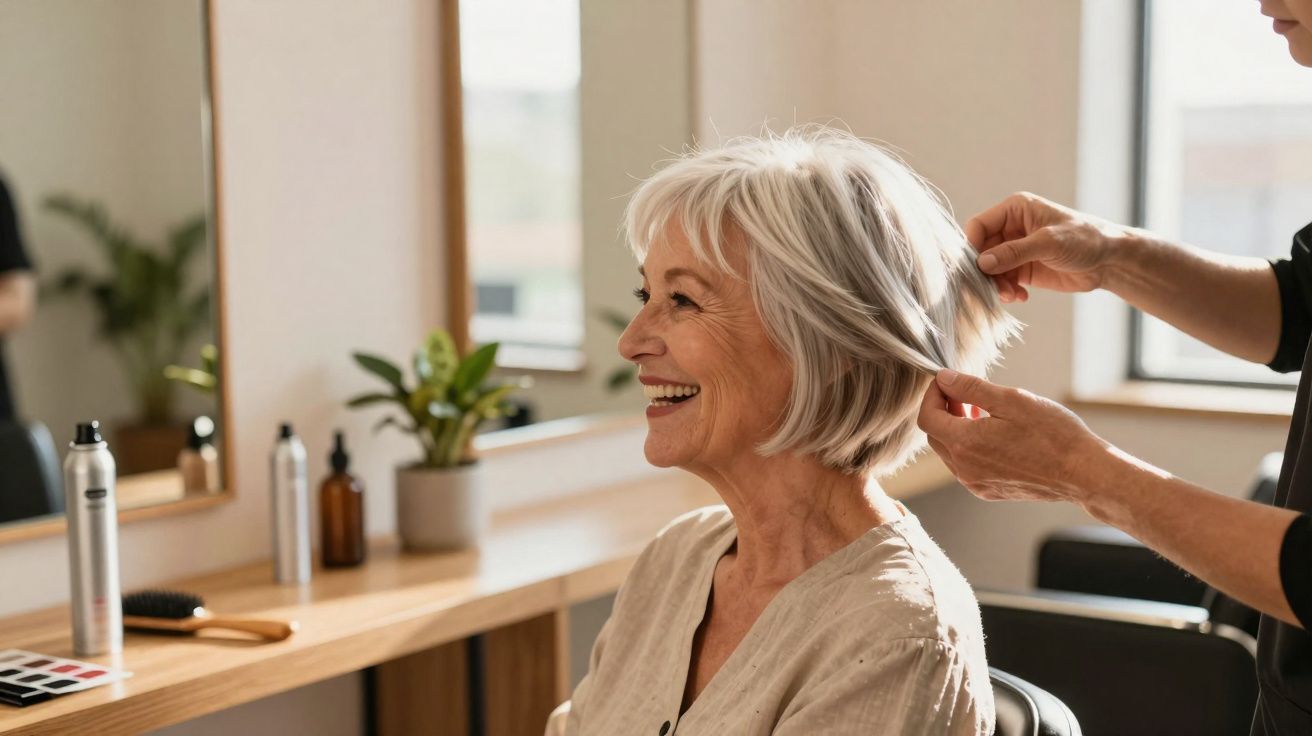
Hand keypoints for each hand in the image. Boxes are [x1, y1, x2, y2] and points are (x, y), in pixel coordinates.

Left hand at [916, 370, 1110, 504]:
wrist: (1084, 473)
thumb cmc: (1053, 434)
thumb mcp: (1012, 400)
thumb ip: (970, 388)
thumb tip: (944, 378)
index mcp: (965, 444)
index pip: (927, 417)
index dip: (932, 395)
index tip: (947, 381)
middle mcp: (964, 469)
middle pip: (935, 435)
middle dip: (943, 410)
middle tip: (964, 393)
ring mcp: (976, 483)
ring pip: (949, 451)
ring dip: (956, 428)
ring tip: (981, 410)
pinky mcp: (989, 491)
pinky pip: (966, 466)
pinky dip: (969, 446)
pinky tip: (993, 433)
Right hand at [965, 192, 1133, 302]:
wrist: (1109, 261)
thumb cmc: (1085, 239)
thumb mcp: (1049, 242)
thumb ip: (1014, 252)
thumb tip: (982, 263)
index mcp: (1014, 210)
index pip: (979, 226)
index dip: (972, 246)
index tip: (975, 268)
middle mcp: (1011, 228)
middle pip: (981, 250)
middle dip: (985, 271)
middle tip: (993, 288)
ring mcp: (1016, 250)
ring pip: (990, 269)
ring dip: (995, 284)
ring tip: (1010, 295)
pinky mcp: (1023, 269)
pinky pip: (1002, 281)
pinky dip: (1006, 291)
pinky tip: (1020, 296)